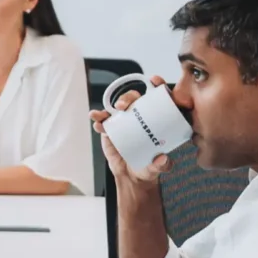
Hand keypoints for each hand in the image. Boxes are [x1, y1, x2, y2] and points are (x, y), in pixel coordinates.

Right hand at [92, 75, 171, 199]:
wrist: (131, 176)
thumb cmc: (148, 167)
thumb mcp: (157, 167)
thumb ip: (161, 165)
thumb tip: (162, 159)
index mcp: (156, 120)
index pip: (159, 99)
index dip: (158, 86)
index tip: (155, 81)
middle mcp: (140, 117)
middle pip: (135, 99)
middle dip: (129, 97)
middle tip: (124, 106)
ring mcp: (124, 121)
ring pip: (119, 106)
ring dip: (113, 104)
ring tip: (109, 112)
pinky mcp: (111, 129)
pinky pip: (103, 119)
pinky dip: (98, 117)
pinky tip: (95, 118)